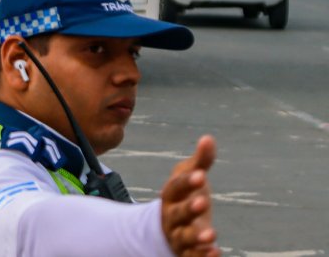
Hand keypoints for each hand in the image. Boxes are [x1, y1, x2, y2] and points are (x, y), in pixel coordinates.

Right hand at [160, 135, 218, 256]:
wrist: (168, 228)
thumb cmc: (184, 198)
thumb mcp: (190, 178)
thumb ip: (201, 161)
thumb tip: (209, 138)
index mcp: (171, 195)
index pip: (176, 187)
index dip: (187, 182)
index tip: (202, 175)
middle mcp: (171, 216)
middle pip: (176, 213)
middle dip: (188, 209)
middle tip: (203, 203)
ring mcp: (178, 236)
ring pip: (183, 238)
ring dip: (196, 237)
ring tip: (212, 235)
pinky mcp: (186, 252)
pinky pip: (191, 256)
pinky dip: (202, 256)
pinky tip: (215, 252)